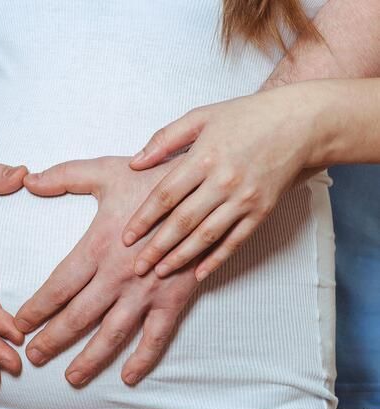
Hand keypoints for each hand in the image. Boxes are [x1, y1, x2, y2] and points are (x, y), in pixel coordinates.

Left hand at [15, 156, 198, 386]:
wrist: (202, 190)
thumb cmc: (152, 179)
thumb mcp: (106, 171)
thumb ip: (65, 176)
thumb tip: (28, 180)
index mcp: (99, 246)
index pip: (60, 285)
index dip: (37, 307)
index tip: (19, 324)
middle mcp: (119, 275)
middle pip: (79, 316)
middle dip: (53, 339)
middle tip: (34, 356)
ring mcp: (147, 290)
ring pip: (113, 333)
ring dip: (90, 358)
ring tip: (71, 378)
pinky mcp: (173, 298)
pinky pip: (157, 335)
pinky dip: (144, 358)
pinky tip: (128, 376)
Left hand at [123, 84, 329, 280]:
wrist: (299, 123)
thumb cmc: (245, 116)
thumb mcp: (201, 117)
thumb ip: (164, 139)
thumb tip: (134, 163)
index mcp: (203, 157)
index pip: (165, 195)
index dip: (143, 219)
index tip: (127, 237)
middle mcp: (223, 181)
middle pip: (182, 221)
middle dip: (156, 247)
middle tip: (136, 267)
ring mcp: (244, 199)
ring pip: (206, 236)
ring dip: (181, 257)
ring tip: (159, 272)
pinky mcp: (261, 211)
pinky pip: (235, 240)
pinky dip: (217, 258)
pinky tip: (198, 273)